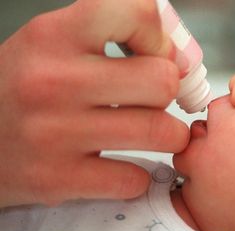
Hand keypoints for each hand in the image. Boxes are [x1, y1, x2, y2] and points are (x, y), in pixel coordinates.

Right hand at [0, 0, 188, 207]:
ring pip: (161, 132)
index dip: (159, 36)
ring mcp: (54, 133)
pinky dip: (137, 176)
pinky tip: (121, 167)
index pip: (137, 13)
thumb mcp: (56, 45)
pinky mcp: (56, 179)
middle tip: (151, 100)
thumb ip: (113, 38)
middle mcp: (52, 80)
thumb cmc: (25, 87)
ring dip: (167, 135)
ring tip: (147, 132)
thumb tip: (179, 57)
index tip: (154, 55)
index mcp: (54, 35)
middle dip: (168, 92)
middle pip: (162, 81)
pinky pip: (134, 180)